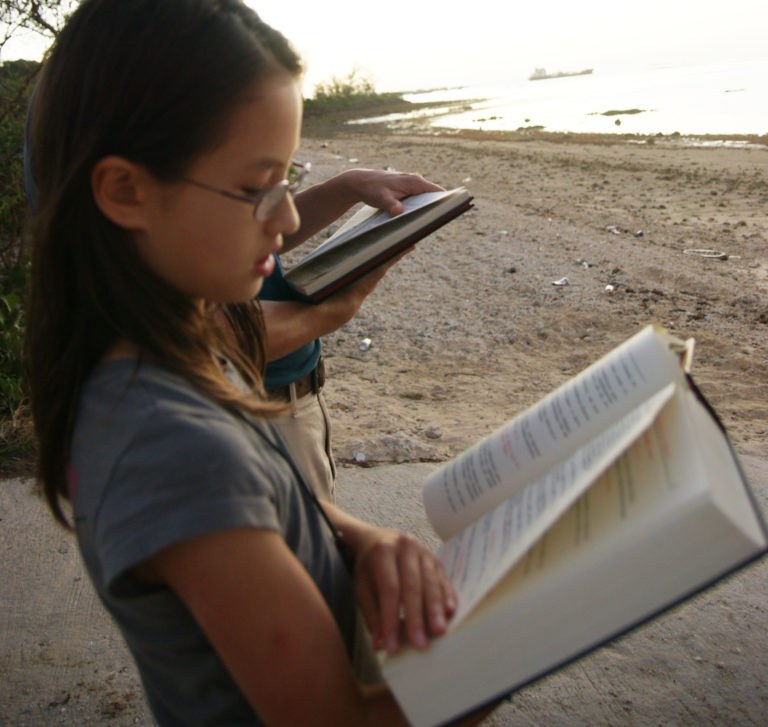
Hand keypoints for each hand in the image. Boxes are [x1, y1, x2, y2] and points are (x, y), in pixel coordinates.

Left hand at [343, 169, 443, 216]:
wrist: (360, 183)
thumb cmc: (371, 189)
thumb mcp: (380, 198)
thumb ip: (391, 205)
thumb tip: (399, 212)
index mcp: (414, 182)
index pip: (437, 191)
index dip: (447, 201)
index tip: (455, 211)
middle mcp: (415, 182)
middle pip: (434, 196)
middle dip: (439, 208)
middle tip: (443, 223)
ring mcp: (411, 186)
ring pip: (426, 199)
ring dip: (430, 210)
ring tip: (433, 224)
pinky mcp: (407, 191)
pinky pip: (419, 201)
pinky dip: (421, 209)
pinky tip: (419, 221)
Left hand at [350, 525, 456, 654]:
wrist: (378, 539)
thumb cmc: (369, 567)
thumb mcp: (362, 587)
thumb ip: (371, 614)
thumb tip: (380, 645)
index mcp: (382, 552)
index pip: (389, 589)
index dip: (391, 618)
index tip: (392, 646)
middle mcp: (405, 547)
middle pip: (412, 585)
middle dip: (416, 617)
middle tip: (420, 644)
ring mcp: (423, 551)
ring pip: (431, 582)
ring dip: (435, 609)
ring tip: (439, 631)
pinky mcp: (436, 559)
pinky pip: (443, 579)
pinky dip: (447, 596)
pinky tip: (450, 612)